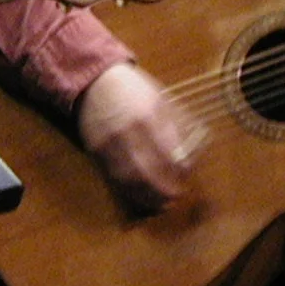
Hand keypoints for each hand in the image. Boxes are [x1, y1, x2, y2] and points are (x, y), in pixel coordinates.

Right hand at [76, 61, 200, 216]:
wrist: (95, 81)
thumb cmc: (134, 89)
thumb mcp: (161, 99)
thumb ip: (177, 126)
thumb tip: (189, 157)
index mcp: (149, 116)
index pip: (168, 153)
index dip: (179, 171)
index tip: (186, 178)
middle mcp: (128, 132)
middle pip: (148, 172)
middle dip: (164, 190)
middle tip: (175, 199)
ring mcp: (109, 144)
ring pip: (129, 180)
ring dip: (146, 196)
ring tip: (159, 204)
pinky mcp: (95, 151)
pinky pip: (113, 178)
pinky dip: (128, 192)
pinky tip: (139, 196)